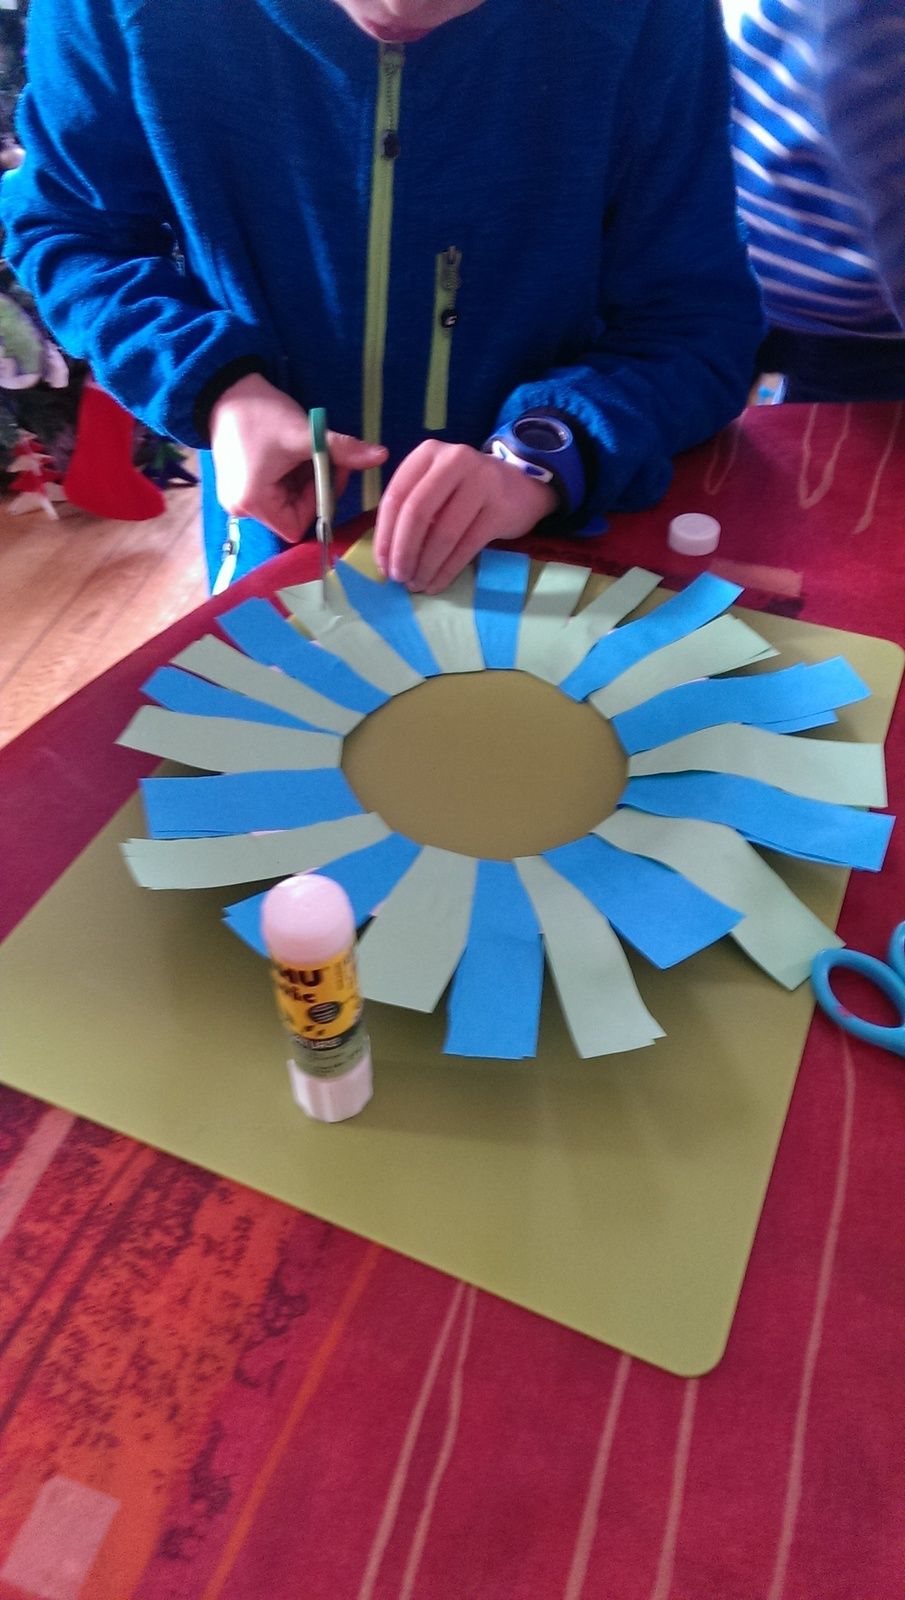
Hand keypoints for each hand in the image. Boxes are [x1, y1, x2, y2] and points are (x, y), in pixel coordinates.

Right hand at [210, 374, 386, 542]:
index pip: (297, 525)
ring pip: (286, 502)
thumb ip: (342, 450)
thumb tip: (382, 456)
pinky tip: (290, 454)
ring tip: (303, 451)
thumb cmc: (260, 413)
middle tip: (324, 456)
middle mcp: (241, 509)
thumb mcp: (304, 434)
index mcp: (252, 503)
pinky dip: (290, 476)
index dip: (318, 503)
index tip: (328, 470)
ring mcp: (239, 499)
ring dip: (303, 481)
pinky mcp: (240, 486)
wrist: (225, 389)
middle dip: (314, 488)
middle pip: (293, 515)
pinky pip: (275, 491)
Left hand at [373, 440, 557, 592]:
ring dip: (425, 566)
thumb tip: (386, 556)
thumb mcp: (435, 485)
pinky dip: (447, 571)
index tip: (381, 564)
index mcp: (428, 453)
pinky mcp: (500, 508)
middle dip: (403, 551)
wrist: (520, 488)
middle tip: (398, 577)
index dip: (384, 534)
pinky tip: (436, 584)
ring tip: (416, 584)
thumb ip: (410, 508)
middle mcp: (454, 460)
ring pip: (443, 532)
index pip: (396, 495)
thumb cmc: (465, 492)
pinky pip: (467, 546)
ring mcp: (481, 481)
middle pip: (417, 512)